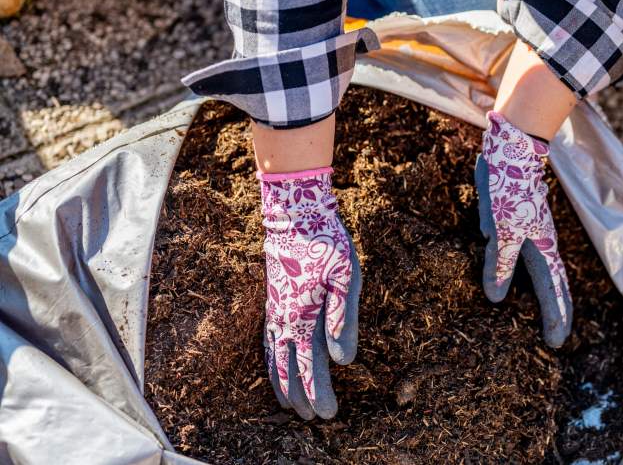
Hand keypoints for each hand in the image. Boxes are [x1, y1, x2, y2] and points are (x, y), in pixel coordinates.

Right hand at [259, 167, 360, 419]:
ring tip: (292, 406)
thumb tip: (343, 360)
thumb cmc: (327, 243)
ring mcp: (275, 310)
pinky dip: (270, 361)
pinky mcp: (272, 301)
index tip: (328, 414)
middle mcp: (284, 319)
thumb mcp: (347, 276)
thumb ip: (344, 318)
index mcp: (304, 317)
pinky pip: (267, 340)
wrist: (294, 214)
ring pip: (273, 358)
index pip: (309, 367)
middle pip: (289, 369)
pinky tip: (275, 365)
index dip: (318, 393)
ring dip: (282, 384)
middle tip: (315, 418)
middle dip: (301, 396)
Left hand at [475, 111, 571, 347]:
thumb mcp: (502, 231)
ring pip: (539, 274)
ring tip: (540, 319)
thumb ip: (499, 265)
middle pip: (553, 286)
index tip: (555, 343)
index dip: (555, 317)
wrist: (510, 152)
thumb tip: (496, 299)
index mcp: (542, 249)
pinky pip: (518, 259)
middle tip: (555, 341)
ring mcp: (528, 236)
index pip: (554, 291)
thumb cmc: (510, 191)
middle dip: (555, 312)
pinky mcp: (513, 226)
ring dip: (541, 297)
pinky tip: (508, 286)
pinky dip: (517, 276)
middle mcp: (540, 246)